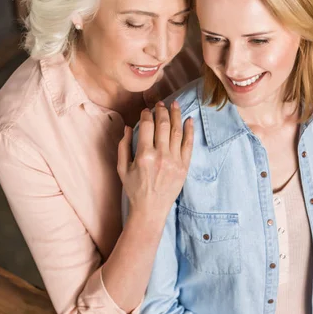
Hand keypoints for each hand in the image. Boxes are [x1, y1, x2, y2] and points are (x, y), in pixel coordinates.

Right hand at [117, 101, 193, 217]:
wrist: (150, 210)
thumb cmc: (134, 190)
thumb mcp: (122, 168)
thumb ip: (124, 146)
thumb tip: (128, 127)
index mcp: (144, 155)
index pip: (147, 126)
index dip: (146, 115)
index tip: (146, 111)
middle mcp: (161, 156)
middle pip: (163, 125)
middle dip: (162, 111)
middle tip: (160, 103)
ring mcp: (174, 161)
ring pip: (177, 131)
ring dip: (176, 115)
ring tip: (175, 104)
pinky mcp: (184, 167)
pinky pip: (188, 145)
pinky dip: (190, 131)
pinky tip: (189, 120)